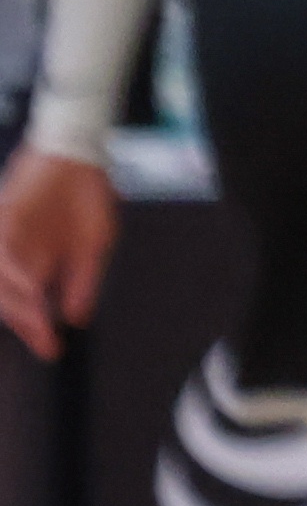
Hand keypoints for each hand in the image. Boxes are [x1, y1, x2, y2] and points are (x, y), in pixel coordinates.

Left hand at [0, 150, 117, 357]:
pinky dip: (15, 275)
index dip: (40, 330)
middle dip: (27, 324)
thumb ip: (85, 279)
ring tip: (35, 321)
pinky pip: (4, 254)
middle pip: (12, 300)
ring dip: (17, 304)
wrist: (79, 155)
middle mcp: (21, 258)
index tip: (52, 350)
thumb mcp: (98, 242)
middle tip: (44, 339)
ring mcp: (11, 242)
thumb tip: (77, 315)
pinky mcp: (6, 222)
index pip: (33, 306)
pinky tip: (30, 288)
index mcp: (42, 265)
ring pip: (3, 283)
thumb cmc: (88, 195)